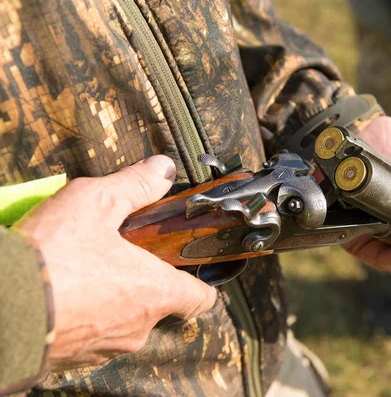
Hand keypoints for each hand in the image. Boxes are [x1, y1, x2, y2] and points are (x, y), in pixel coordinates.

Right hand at [14, 156, 216, 369]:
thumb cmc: (52, 257)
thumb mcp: (96, 203)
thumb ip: (136, 186)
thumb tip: (163, 169)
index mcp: (155, 291)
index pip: (200, 298)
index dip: (201, 284)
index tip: (193, 271)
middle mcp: (137, 327)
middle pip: (157, 303)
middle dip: (143, 279)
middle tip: (121, 254)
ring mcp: (105, 347)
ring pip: (122, 320)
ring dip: (112, 296)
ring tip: (83, 268)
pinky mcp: (73, 358)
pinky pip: (90, 333)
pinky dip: (84, 314)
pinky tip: (62, 290)